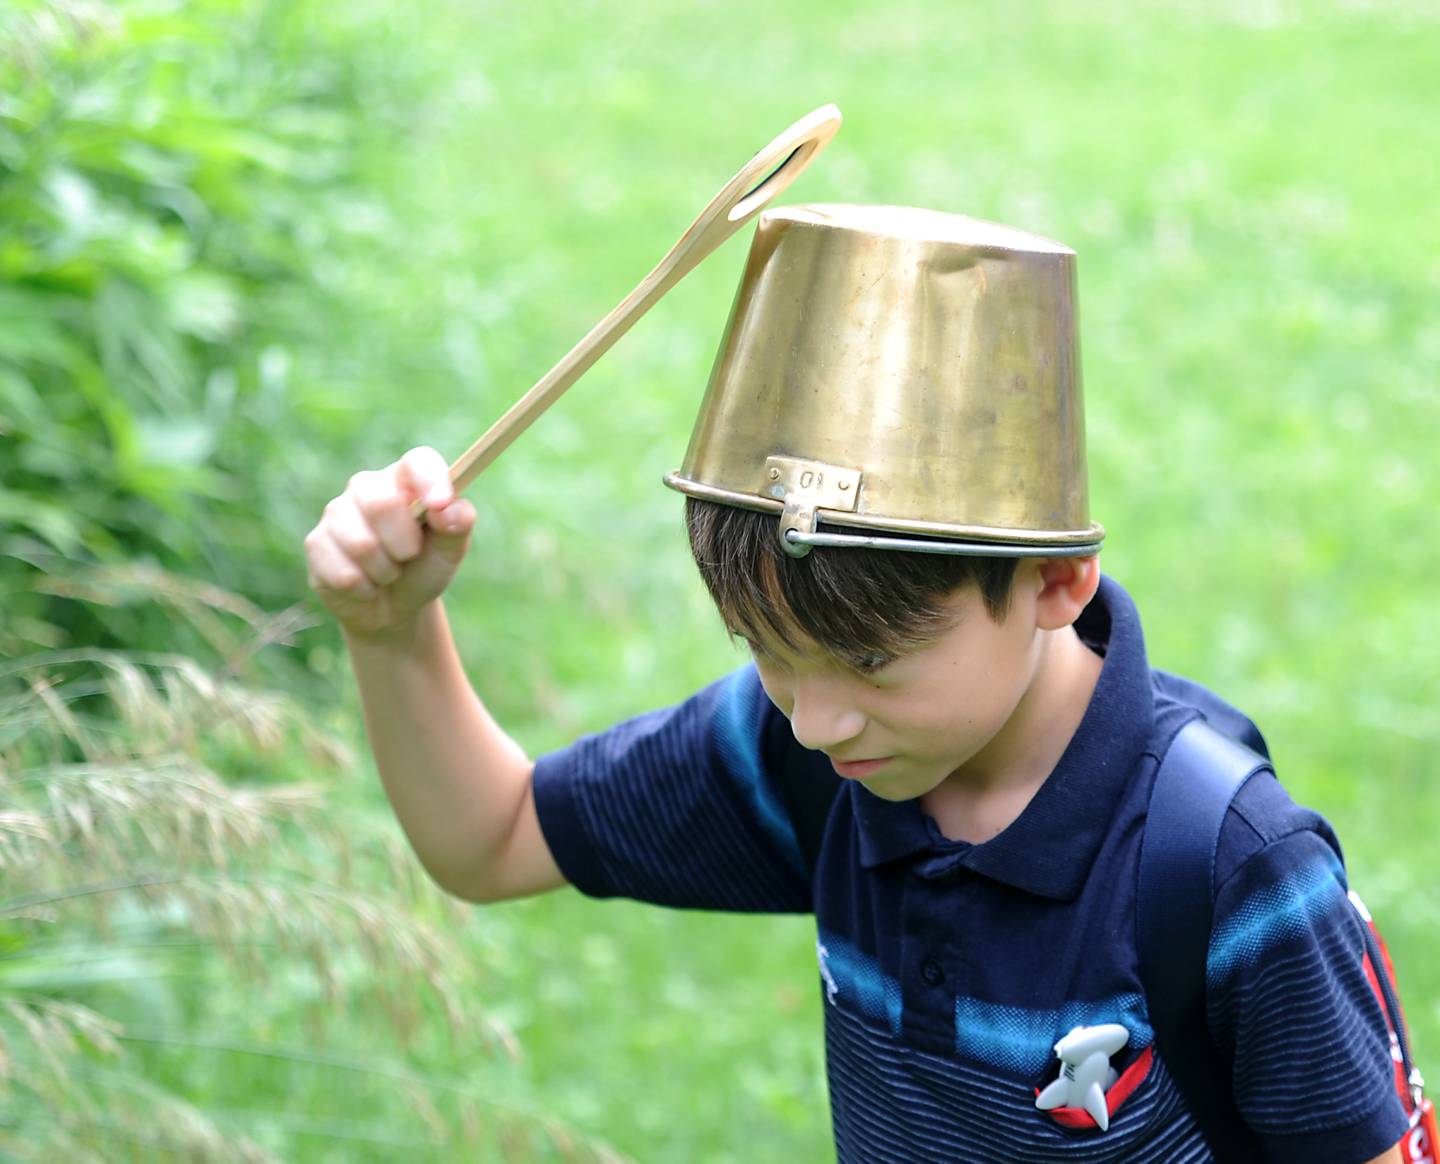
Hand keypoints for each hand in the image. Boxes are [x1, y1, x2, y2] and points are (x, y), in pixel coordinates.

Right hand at [304, 447, 475, 636]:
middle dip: (404, 543)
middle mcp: (367, 487)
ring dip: (386, 571)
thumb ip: (458, 524)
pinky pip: (344, 572)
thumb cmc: (424, 567)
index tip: (440, 504)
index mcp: (405, 480)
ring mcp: (336, 513)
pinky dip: (365, 589)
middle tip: (410, 555)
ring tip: (389, 572)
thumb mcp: (451, 550)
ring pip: (362, 544)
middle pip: (381, 502)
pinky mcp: (316, 543)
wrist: (394, 607)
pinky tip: (366, 585)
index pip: (417, 461)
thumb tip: (446, 508)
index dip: (429, 479)